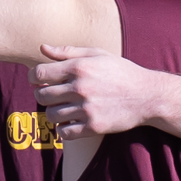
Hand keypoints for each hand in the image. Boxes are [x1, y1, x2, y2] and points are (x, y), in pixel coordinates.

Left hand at [32, 43, 163, 138]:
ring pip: (51, 115)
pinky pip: (64, 132)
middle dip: (42, 95)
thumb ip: (67, 52)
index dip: (33, 77)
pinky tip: (71, 123)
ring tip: (64, 109)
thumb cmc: (121, 71)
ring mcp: (87, 108)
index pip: (39, 73)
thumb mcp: (97, 54)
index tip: (36, 80)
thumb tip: (42, 48)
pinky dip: (63, 129)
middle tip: (52, 95)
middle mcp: (81, 87)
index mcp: (79, 67)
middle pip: (41, 95)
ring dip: (54, 112)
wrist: (147, 95)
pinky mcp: (93, 126)